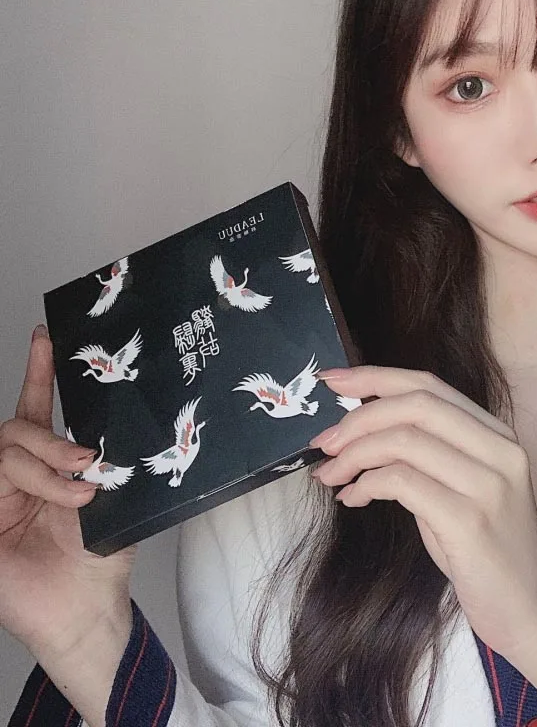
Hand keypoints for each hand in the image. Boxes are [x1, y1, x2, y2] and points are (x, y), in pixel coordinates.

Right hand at [0, 325, 134, 659]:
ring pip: (6, 454)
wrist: (87, 606)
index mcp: (51, 466)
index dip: (39, 373)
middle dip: (50, 439)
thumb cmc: (101, 557)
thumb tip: (118, 433)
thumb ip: (111, 464)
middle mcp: (19, 476)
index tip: (45, 337)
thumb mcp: (115, 500)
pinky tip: (33, 506)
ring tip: (79, 495)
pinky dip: (25, 488)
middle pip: (16, 428)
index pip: (37, 411)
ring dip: (46, 471)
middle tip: (86, 462)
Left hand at [309, 364, 536, 660]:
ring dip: (353, 454)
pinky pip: (402, 482)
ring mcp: (488, 484)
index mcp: (496, 435)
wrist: (532, 609)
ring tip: (330, 475)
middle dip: (358, 417)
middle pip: (415, 404)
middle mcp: (499, 450)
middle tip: (324, 443)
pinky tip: (352, 498)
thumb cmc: (487, 550)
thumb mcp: (460, 489)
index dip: (375, 377)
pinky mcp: (470, 520)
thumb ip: (425, 455)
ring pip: (404, 440)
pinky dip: (365, 484)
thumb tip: (360, 431)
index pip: (429, 386)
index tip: (332, 382)